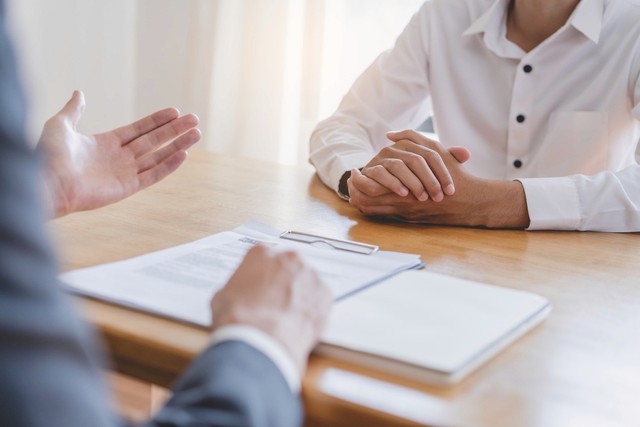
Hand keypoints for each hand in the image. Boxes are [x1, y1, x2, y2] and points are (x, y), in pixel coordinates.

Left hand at [39, 91, 200, 216]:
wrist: (47, 182)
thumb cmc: (48, 155)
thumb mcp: (60, 125)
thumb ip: (74, 110)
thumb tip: (79, 93)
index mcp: (106, 143)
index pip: (139, 130)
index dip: (157, 120)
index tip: (175, 111)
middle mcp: (119, 158)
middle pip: (154, 141)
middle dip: (175, 130)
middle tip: (194, 119)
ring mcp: (125, 173)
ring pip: (158, 156)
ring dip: (178, 145)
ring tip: (196, 134)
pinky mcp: (127, 187)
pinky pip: (153, 175)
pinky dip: (168, 166)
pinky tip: (183, 155)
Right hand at [211, 246, 331, 374]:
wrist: (260, 342)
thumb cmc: (238, 320)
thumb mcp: (222, 298)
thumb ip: (236, 288)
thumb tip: (238, 295)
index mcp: (260, 253)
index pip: (263, 257)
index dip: (262, 275)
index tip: (261, 287)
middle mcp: (288, 258)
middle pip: (288, 266)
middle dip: (283, 281)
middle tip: (275, 302)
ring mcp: (309, 274)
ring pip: (306, 282)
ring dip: (300, 294)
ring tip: (288, 316)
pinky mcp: (325, 294)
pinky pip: (320, 299)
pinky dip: (313, 309)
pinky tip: (300, 323)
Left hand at [348, 130, 529, 227]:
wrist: (469, 202)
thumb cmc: (453, 174)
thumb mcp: (434, 151)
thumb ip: (412, 138)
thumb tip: (389, 134)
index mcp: (405, 184)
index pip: (370, 185)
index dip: (358, 179)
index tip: (354, 170)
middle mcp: (402, 201)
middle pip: (367, 199)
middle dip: (355, 191)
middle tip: (349, 182)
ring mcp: (404, 211)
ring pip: (373, 209)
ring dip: (361, 201)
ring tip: (354, 193)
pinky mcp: (408, 218)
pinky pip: (383, 215)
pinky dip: (372, 209)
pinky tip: (367, 203)